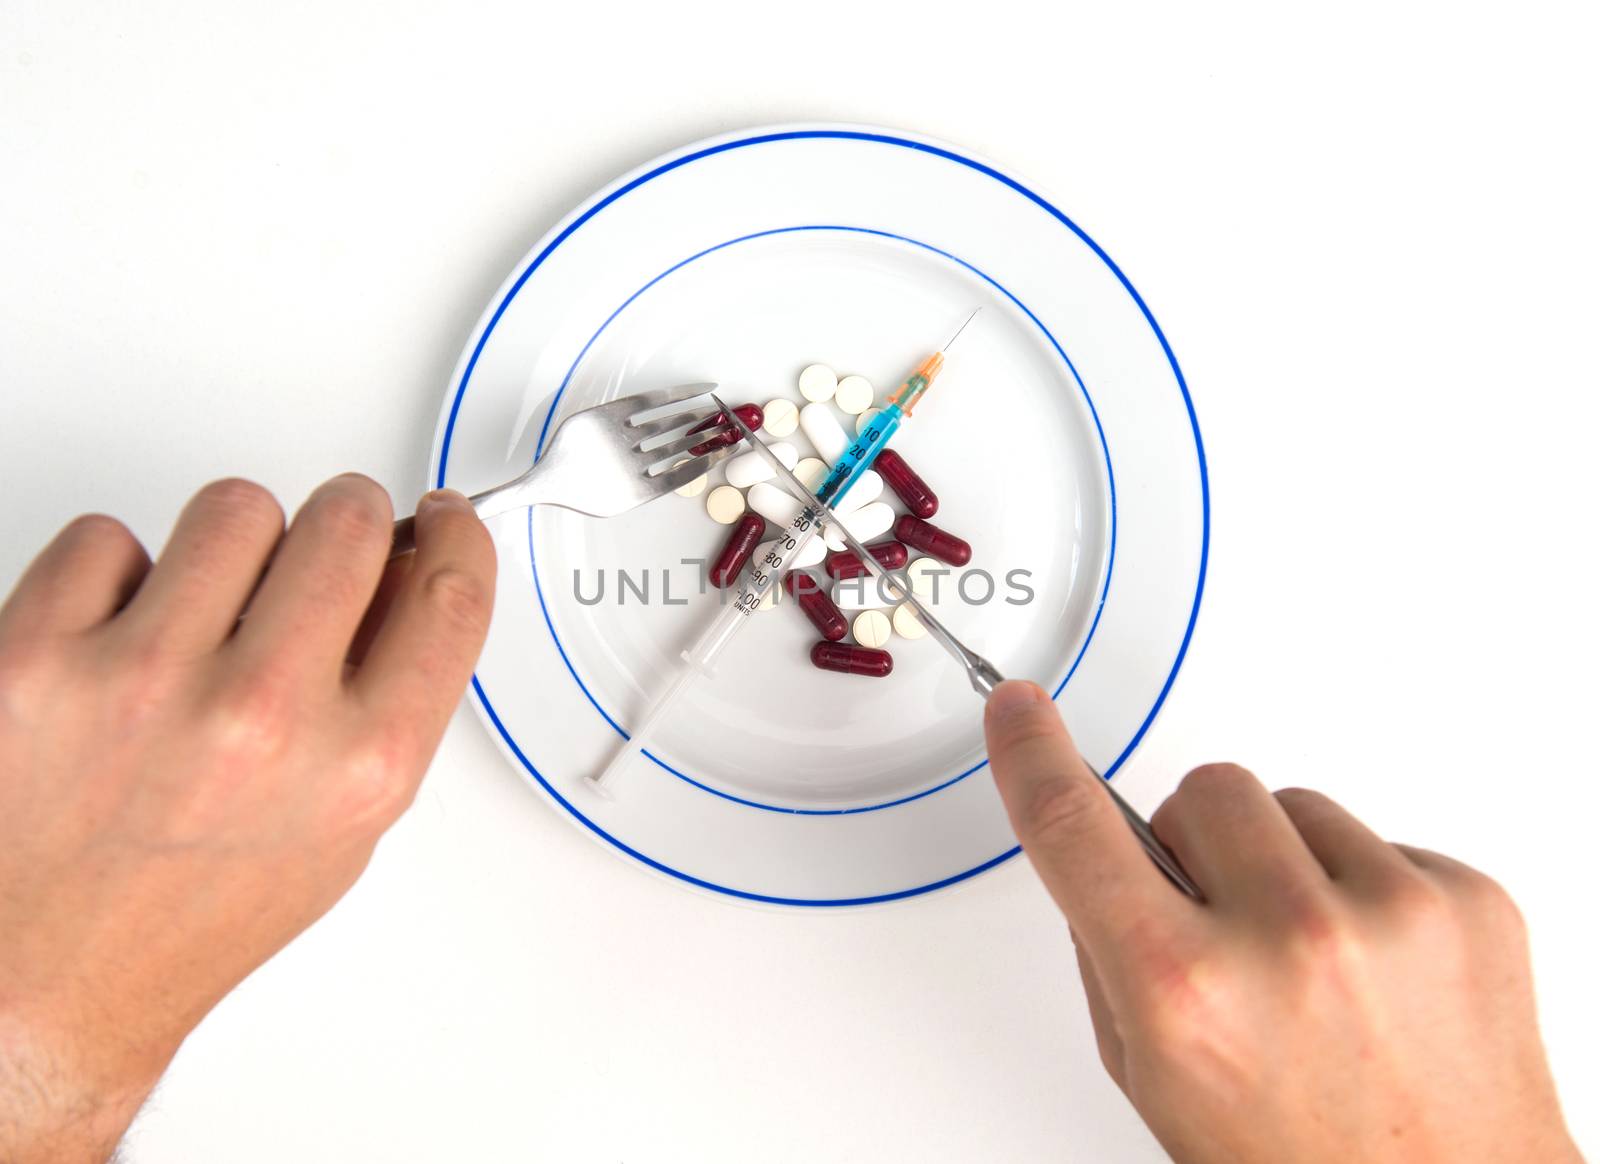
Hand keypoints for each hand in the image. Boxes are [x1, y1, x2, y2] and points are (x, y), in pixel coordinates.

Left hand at [0, 477, 494, 1163]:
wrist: (39, 977)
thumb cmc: (188, 910)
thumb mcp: (342, 825)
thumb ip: (393, 701)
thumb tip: (406, 577)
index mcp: (358, 769)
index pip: (449, 590)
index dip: (454, 534)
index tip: (440, 517)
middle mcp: (261, 722)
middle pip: (348, 518)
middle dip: (344, 524)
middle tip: (316, 557)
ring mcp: (145, 682)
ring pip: (235, 507)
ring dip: (231, 548)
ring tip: (205, 617)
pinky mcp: (35, 657)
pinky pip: (108, 537)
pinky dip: (116, 578)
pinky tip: (120, 641)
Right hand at [983, 680, 1579, 1163]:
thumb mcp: (1155, 1077)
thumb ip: (1115, 956)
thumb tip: (1108, 853)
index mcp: (1184, 992)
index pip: (1075, 829)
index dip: (1033, 756)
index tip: (1020, 711)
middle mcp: (1288, 942)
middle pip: (1203, 790)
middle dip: (1199, 846)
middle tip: (1226, 930)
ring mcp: (1392, 916)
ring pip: (1293, 804)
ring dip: (1286, 865)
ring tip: (1313, 965)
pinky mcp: (1470, 902)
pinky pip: (1379, 839)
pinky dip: (1365, 892)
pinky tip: (1377, 972)